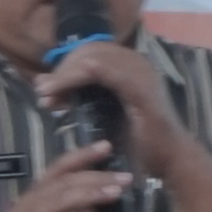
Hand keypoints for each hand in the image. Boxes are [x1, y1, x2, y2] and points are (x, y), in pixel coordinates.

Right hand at [0, 141, 129, 211]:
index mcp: (34, 198)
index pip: (58, 169)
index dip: (82, 155)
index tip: (107, 146)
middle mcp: (27, 205)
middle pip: (62, 182)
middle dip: (95, 176)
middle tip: (125, 176)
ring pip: (57, 201)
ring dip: (88, 194)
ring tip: (114, 192)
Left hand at [30, 38, 187, 177]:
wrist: (169, 160)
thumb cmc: (139, 141)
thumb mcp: (102, 112)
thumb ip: (79, 95)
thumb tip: (44, 81)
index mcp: (130, 65)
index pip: (91, 52)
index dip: (65, 66)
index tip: (47, 88)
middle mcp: (136, 62)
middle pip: (88, 51)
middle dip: (61, 70)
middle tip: (43, 92)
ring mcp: (140, 71)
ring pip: (91, 57)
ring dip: (63, 75)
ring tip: (45, 95)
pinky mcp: (138, 87)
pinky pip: (100, 71)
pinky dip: (74, 79)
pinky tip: (60, 94)